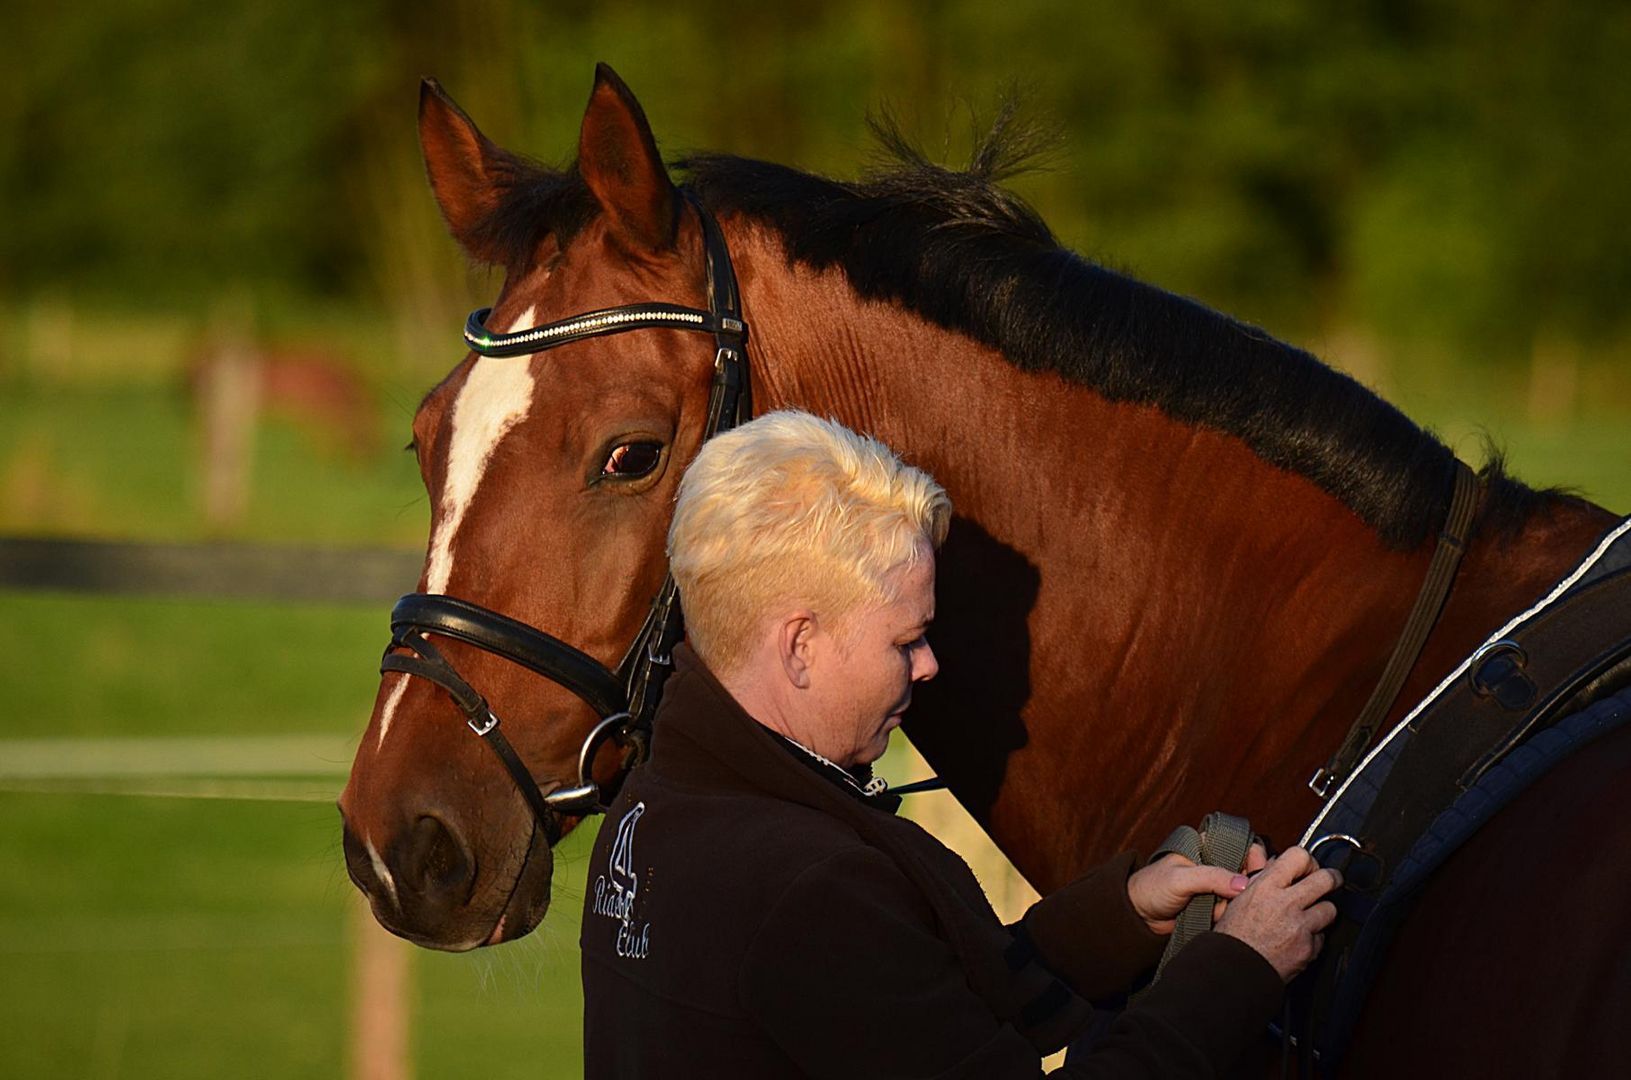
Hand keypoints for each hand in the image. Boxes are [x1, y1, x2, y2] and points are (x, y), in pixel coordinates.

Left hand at [1127, 840, 1266, 934]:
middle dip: (1246, 886)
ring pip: (1241, 893)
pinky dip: (1229, 914)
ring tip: (1216, 909)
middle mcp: (1215, 864)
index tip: (1258, 873)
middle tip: (1235, 897)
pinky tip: (1215, 917)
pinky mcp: (1214, 904)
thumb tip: (1242, 884)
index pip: (1241, 845)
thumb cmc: (1151, 888)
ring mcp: (1216, 885)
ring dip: (1235, 903)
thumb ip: (1210, 878)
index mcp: (1206, 846)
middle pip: (1247, 871)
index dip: (1254, 858)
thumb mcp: (1180, 879)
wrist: (1139, 916)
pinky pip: (1232, 909)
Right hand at [1213, 846, 1341, 981]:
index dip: (1307, 861)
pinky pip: (1322, 937)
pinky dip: (1313, 938)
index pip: (1299, 856)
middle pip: (1326, 879)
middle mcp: (1286, 903)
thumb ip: (1261, 878)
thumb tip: (1273, 861)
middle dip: (1332, 878)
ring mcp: (1300, 927)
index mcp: (1266, 887)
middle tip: (1330, 881)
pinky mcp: (1309, 949)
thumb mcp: (1239, 899)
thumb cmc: (1232, 936)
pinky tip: (1299, 940)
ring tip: (1310, 916)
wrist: (1235, 971)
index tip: (1308, 867)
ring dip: (1322, 911)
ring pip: (1330, 908)